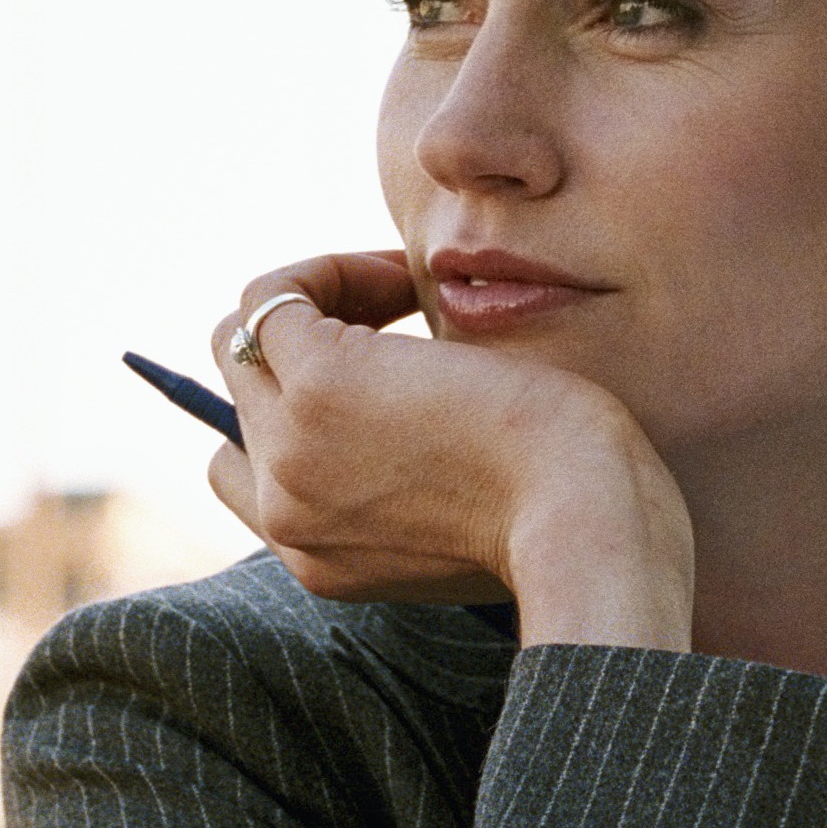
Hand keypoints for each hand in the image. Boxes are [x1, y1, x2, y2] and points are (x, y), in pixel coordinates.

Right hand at [205, 252, 694, 649]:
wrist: (585, 517)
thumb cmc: (563, 511)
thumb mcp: (465, 516)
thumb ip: (407, 482)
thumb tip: (399, 403)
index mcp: (315, 559)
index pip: (241, 472)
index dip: (292, 409)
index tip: (382, 381)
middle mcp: (283, 514)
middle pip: (241, 395)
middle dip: (305, 345)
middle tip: (397, 321)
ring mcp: (289, 448)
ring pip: (244, 340)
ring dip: (319, 299)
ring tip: (403, 295)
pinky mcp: (316, 383)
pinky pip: (273, 296)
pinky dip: (331, 268)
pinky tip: (405, 280)